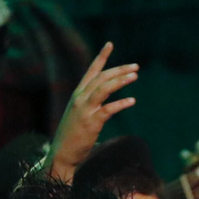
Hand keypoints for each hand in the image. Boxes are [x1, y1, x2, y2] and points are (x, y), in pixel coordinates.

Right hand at [47, 42, 138, 180]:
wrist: (62, 154)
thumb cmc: (73, 136)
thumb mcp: (80, 114)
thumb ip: (92, 103)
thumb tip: (106, 97)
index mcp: (78, 95)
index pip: (91, 71)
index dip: (101, 57)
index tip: (110, 44)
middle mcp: (80, 98)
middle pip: (101, 78)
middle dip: (119, 70)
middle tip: (136, 66)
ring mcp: (84, 110)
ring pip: (103, 89)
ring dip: (120, 81)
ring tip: (135, 76)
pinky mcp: (91, 122)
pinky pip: (108, 109)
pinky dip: (121, 104)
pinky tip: (132, 100)